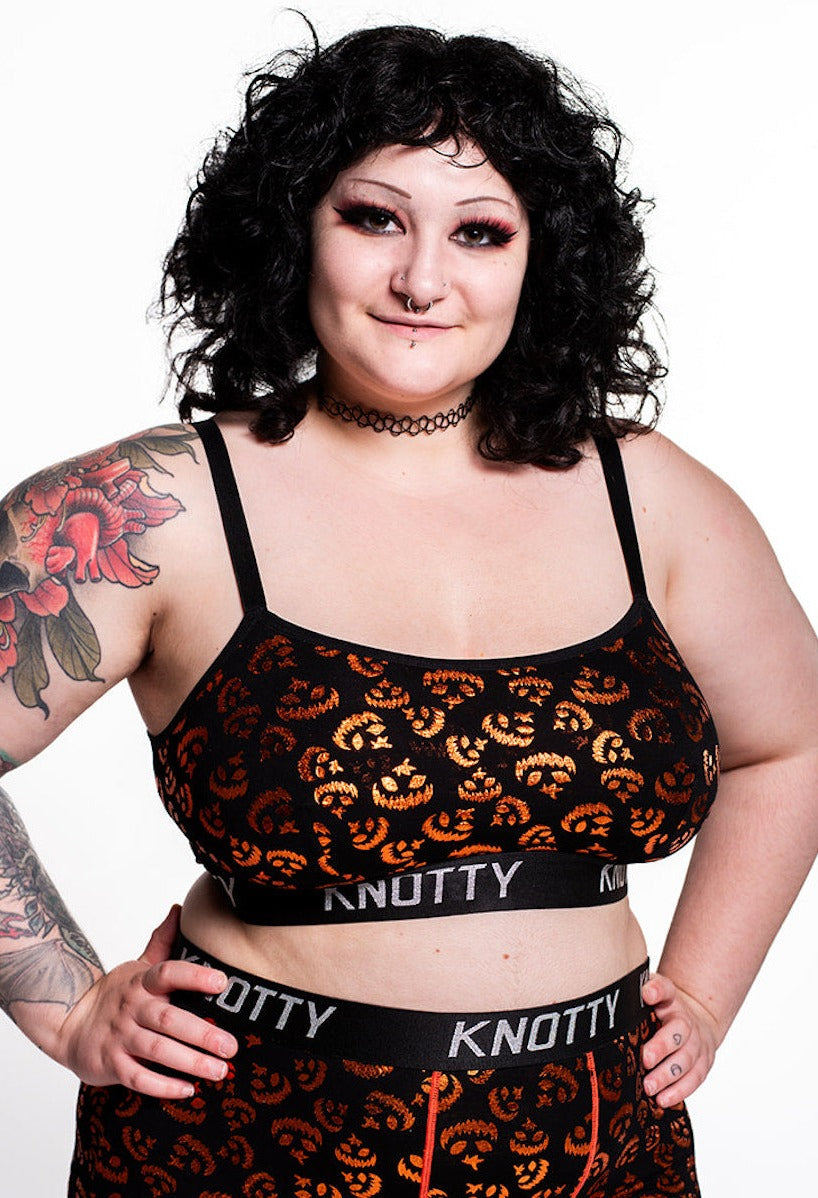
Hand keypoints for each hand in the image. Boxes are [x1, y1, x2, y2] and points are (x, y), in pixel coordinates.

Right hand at [51, 905, 237, 1098]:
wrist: (69, 1024)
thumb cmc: (115, 996)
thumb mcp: (137, 966)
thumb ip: (162, 942)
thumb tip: (180, 909)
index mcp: (142, 982)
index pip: (168, 972)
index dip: (194, 976)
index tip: (223, 982)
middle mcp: (132, 1008)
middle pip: (168, 1019)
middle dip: (202, 1034)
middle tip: (231, 1047)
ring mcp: (120, 1037)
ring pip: (156, 1050)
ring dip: (190, 1062)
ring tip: (220, 1070)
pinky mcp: (111, 1064)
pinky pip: (138, 1077)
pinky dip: (162, 1086)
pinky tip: (188, 1090)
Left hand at [640, 971, 719, 1106]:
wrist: (692, 1021)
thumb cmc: (659, 1011)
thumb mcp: (646, 996)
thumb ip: (631, 994)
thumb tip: (609, 997)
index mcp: (669, 999)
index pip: (665, 989)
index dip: (657, 990)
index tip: (647, 994)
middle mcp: (686, 1019)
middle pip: (679, 1030)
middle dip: (662, 1046)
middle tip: (645, 1059)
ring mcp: (698, 1042)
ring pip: (687, 1059)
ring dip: (667, 1075)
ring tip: (648, 1087)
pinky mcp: (703, 1063)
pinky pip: (694, 1079)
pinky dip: (679, 1091)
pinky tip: (662, 1100)